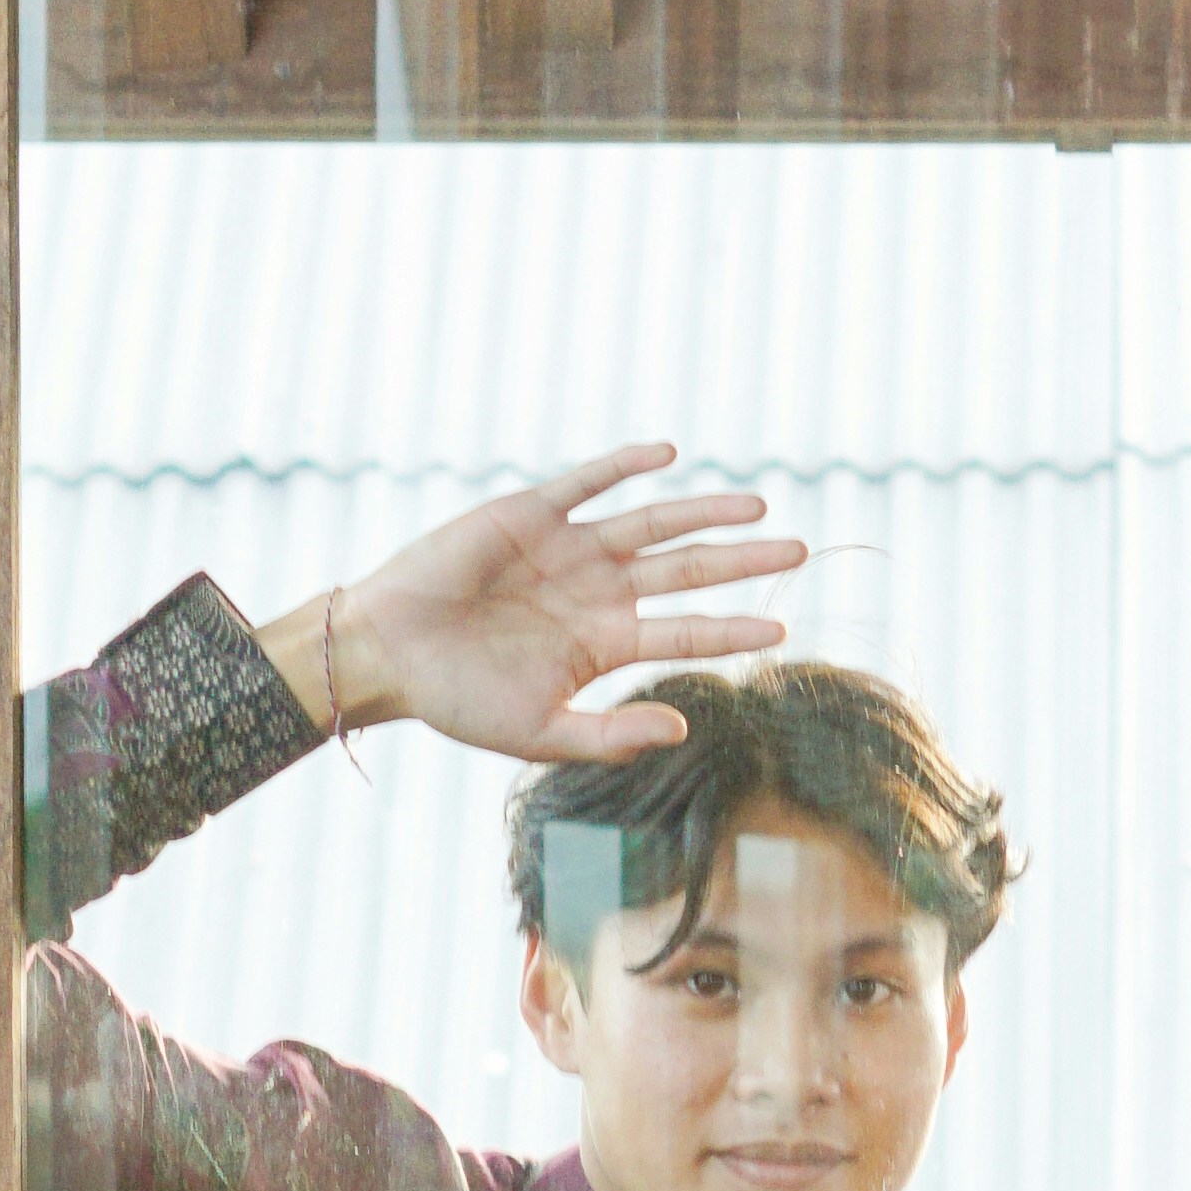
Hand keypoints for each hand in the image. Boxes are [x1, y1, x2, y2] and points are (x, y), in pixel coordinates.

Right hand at [260, 445, 806, 767]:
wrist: (390, 655)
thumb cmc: (459, 700)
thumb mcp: (540, 732)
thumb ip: (610, 736)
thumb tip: (684, 729)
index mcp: (604, 644)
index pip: (685, 633)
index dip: (732, 629)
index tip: (781, 627)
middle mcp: (598, 592)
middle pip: (688, 570)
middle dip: (743, 560)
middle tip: (801, 549)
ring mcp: (569, 550)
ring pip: (653, 524)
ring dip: (705, 511)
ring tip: (757, 503)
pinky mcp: (531, 514)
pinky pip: (589, 483)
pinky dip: (626, 466)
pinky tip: (668, 455)